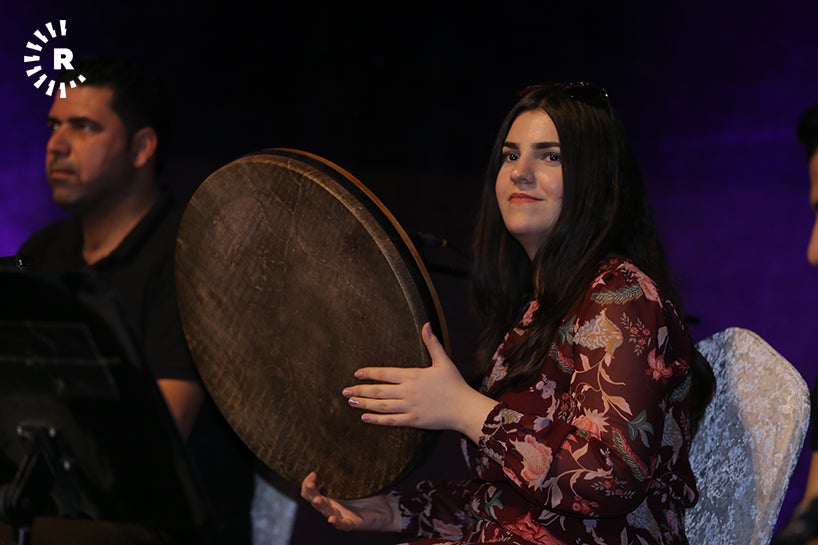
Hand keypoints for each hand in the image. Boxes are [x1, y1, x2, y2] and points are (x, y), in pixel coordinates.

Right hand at [300, 471, 400, 531]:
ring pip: (326, 512)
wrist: (384, 510)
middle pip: (314, 500)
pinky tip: (332, 519)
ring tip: (318, 499)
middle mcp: (332, 506)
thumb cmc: (367, 495)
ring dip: (321, 506)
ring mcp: (340, 516)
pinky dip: (337, 522)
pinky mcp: (352, 523)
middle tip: (311, 483)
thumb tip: (344, 447)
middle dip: (311, 491)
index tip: (313, 472)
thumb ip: (347, 470)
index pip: (311, 491)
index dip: (307, 483)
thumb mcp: (354, 480)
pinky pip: (342, 524)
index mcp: (330, 495)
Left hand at [343, 323, 497, 441]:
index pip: (385, 373)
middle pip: (379, 390)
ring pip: (381, 406)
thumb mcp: (443, 361)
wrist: (464, 407)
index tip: (357, 374)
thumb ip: (432, 343)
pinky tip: (365, 417)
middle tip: (345, 391)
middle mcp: (408, 391)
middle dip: (360, 390)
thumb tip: (426, 324)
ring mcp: (409, 407)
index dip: (370, 373)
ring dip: (364, 403)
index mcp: (413, 375)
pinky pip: (391, 420)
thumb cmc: (454, 384)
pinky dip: (377, 419)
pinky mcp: (413, 420)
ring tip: (351, 401)